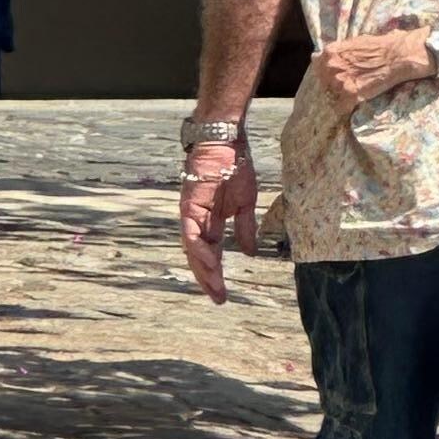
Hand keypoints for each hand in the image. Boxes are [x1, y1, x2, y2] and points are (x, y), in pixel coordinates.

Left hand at [179, 141, 258, 301]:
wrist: (227, 140)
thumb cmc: (236, 165)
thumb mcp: (246, 203)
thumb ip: (245, 228)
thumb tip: (249, 253)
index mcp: (212, 221)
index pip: (212, 253)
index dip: (216, 274)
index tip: (224, 294)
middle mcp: (198, 221)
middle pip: (200, 256)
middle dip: (208, 279)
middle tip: (219, 298)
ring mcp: (192, 213)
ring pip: (193, 248)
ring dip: (203, 268)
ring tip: (215, 286)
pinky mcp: (188, 204)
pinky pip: (191, 232)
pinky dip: (198, 249)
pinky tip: (209, 262)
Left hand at [310, 27, 431, 111]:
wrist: (397, 56)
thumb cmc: (379, 46)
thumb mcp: (353, 42)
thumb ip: (335, 52)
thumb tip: (314, 57)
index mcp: (330, 53)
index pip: (317, 68)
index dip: (326, 73)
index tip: (336, 76)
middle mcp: (331, 67)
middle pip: (324, 83)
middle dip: (333, 86)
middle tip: (348, 85)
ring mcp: (340, 81)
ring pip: (332, 96)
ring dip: (341, 97)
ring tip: (355, 93)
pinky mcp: (351, 94)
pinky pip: (341, 108)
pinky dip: (347, 108)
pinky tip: (354, 104)